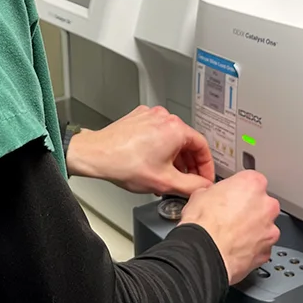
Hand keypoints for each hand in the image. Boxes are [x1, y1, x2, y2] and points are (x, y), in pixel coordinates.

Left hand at [65, 106, 214, 196]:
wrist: (96, 155)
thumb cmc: (124, 164)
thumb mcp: (165, 182)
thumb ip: (192, 186)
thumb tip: (204, 186)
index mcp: (176, 128)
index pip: (202, 147)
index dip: (206, 166)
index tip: (204, 177)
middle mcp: (164, 117)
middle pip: (187, 142)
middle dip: (188, 164)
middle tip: (188, 180)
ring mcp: (150, 115)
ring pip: (171, 138)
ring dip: (174, 157)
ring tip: (168, 175)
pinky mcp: (138, 118)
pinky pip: (157, 132)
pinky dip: (160, 147)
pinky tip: (153, 163)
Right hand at [179, 171, 280, 284]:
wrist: (203, 252)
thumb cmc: (203, 224)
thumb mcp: (200, 194)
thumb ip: (215, 192)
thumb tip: (211, 196)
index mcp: (252, 184)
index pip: (251, 181)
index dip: (238, 190)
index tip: (232, 196)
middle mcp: (266, 205)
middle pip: (262, 204)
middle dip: (249, 210)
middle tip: (230, 216)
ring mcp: (269, 229)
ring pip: (264, 226)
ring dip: (252, 230)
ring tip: (231, 235)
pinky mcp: (266, 251)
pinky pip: (261, 246)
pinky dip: (251, 248)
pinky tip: (235, 248)